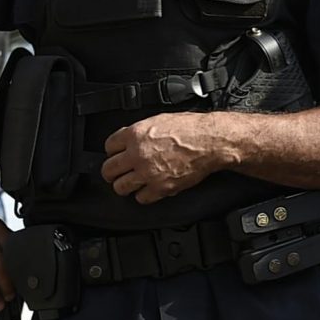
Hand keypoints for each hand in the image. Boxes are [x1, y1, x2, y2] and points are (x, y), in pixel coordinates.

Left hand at [101, 114, 223, 203]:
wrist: (211, 141)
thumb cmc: (191, 129)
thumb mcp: (159, 120)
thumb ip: (140, 132)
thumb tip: (129, 139)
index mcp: (135, 135)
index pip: (108, 146)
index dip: (113, 151)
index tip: (117, 154)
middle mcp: (137, 155)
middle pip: (109, 169)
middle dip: (112, 171)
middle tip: (117, 172)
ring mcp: (148, 173)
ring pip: (120, 187)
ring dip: (124, 186)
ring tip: (130, 183)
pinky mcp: (161, 188)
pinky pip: (141, 198)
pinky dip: (144, 195)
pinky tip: (148, 189)